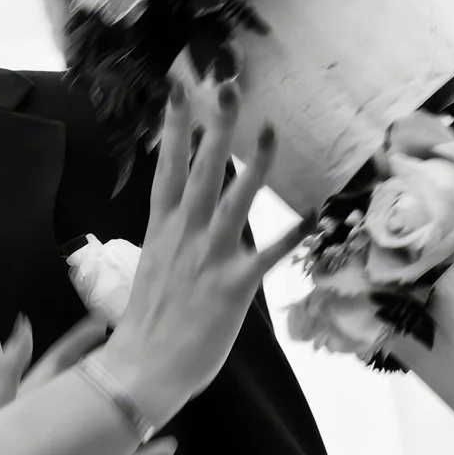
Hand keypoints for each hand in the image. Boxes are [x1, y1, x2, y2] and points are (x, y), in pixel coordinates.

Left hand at [0, 314, 173, 454]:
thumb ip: (9, 369)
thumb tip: (25, 323)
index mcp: (36, 397)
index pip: (63, 361)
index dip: (82, 339)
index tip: (106, 320)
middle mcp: (60, 421)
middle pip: (94, 389)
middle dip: (118, 372)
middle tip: (148, 354)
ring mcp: (74, 451)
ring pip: (112, 427)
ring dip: (137, 415)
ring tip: (168, 398)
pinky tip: (167, 451)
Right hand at [97, 60, 308, 423]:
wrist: (140, 369)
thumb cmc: (146, 324)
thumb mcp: (153, 267)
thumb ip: (172, 238)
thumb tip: (185, 218)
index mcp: (162, 228)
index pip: (168, 166)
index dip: (174, 125)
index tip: (178, 88)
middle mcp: (186, 234)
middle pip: (202, 168)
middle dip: (215, 124)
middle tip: (226, 84)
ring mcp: (210, 257)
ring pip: (236, 199)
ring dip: (255, 164)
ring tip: (271, 130)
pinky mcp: (234, 286)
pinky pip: (267, 256)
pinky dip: (290, 237)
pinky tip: (313, 218)